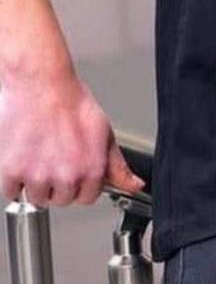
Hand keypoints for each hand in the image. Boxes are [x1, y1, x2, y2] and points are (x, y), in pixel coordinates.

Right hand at [0, 68, 144, 205]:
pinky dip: (13, 179)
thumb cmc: (70, 101)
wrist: (40, 84)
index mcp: (91, 170)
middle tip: (53, 158)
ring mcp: (38, 177)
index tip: (72, 172)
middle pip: (61, 199)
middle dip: (57, 183)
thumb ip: (117, 165)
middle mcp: (66, 177)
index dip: (79, 184)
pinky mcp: (13, 172)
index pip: (87, 198)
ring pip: (36, 198)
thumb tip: (134, 185)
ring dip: (34, 183)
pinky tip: (22, 158)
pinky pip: (11, 192)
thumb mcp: (103, 132)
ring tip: (38, 156)